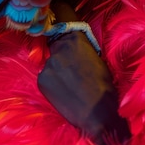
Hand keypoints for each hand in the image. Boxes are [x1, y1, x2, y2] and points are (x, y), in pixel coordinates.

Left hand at [38, 30, 130, 144]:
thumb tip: (76, 53)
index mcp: (75, 40)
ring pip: (50, 66)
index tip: (69, 51)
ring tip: (68, 87)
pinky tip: (63, 93)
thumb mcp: (97, 60)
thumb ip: (82, 52)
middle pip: (56, 50)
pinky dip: (52, 85)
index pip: (64, 33)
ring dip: (57, 73)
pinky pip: (46, 79)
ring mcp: (48, 65)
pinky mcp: (41, 80)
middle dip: (62, 59)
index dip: (66, 44)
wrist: (97, 111)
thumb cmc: (103, 86)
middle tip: (70, 73)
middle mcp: (58, 49)